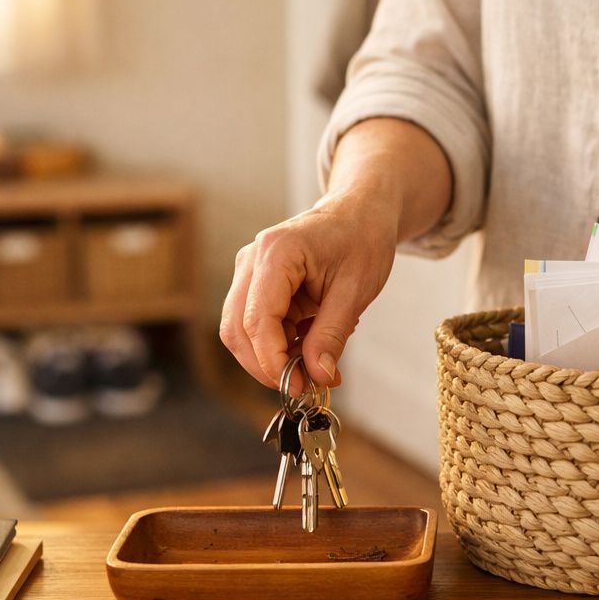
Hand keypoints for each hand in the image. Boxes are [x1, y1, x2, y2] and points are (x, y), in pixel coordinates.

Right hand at [220, 192, 398, 391]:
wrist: (361, 213)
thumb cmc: (362, 238)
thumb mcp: (356, 290)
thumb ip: (332, 334)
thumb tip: (318, 376)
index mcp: (276, 253)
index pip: (257, 320)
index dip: (273, 361)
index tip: (300, 387)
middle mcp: (252, 260)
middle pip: (236, 329)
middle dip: (266, 366)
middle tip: (306, 386)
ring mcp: (249, 271)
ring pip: (239, 330)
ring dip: (270, 358)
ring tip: (314, 366)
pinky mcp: (256, 283)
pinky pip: (255, 324)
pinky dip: (278, 344)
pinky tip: (310, 344)